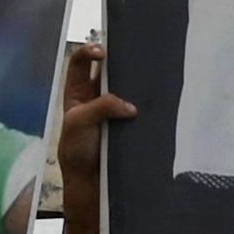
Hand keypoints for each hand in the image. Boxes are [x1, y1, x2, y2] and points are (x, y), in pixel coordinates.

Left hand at [54, 38, 134, 216]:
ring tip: (150, 76)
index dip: (88, 51)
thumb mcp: (79, 123)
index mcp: (77, 92)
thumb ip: (101, 107)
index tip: (103, 52)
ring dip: (136, 82)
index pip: (79, 62)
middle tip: (135, 56)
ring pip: (127, 87)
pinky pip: (140, 106)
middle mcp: (96, 96)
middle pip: (108, 69)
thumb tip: (131, 107)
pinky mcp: (130, 122)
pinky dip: (147, 102)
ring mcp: (114, 109)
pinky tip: (157, 99)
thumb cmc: (76, 150)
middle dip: (121, 61)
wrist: (91, 182)